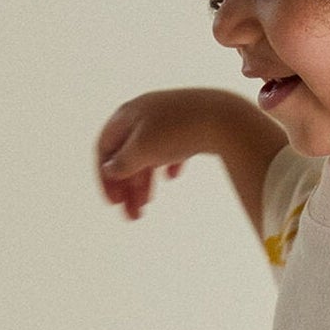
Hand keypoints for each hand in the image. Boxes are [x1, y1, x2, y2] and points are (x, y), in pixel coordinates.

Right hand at [95, 88, 232, 220]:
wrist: (225, 117)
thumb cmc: (178, 132)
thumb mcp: (143, 150)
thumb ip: (123, 163)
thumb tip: (109, 170)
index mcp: (127, 114)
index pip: (105, 147)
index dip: (104, 177)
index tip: (113, 203)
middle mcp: (145, 112)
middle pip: (127, 154)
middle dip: (127, 187)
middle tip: (132, 217)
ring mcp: (169, 117)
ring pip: (149, 154)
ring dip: (145, 181)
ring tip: (147, 205)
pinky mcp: (192, 124)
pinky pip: (173, 147)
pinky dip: (168, 163)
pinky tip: (173, 176)